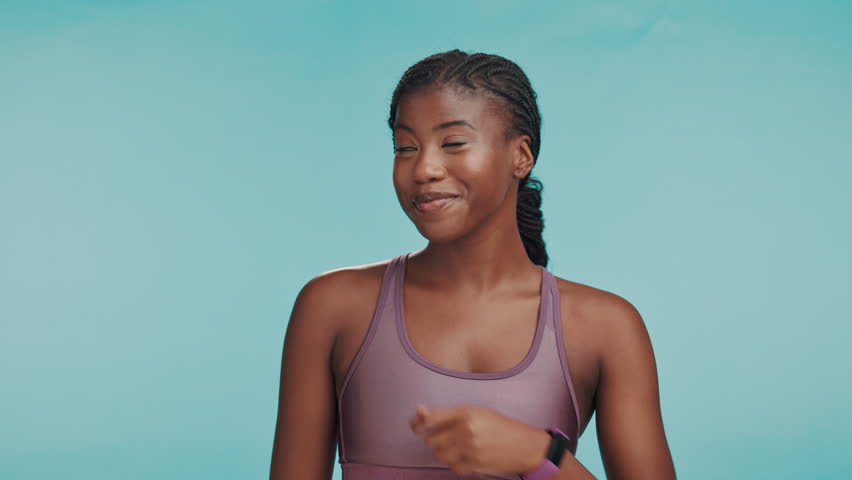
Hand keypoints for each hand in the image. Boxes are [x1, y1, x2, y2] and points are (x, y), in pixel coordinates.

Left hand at [409, 403, 551, 476]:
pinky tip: (462, 456)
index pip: (430, 419)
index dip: (417, 422)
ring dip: (442, 451)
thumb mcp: (476, 411)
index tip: (414, 425)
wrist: (524, 446)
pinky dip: (453, 462)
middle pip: (431, 440)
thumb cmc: (500, 425)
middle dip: (434, 439)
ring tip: (454, 446)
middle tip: (444, 436)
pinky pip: (451, 466)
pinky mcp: (473, 466)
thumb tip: (420, 411)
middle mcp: (466, 431)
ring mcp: (469, 450)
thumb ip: (449, 413)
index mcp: (466, 413)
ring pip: (439, 455)